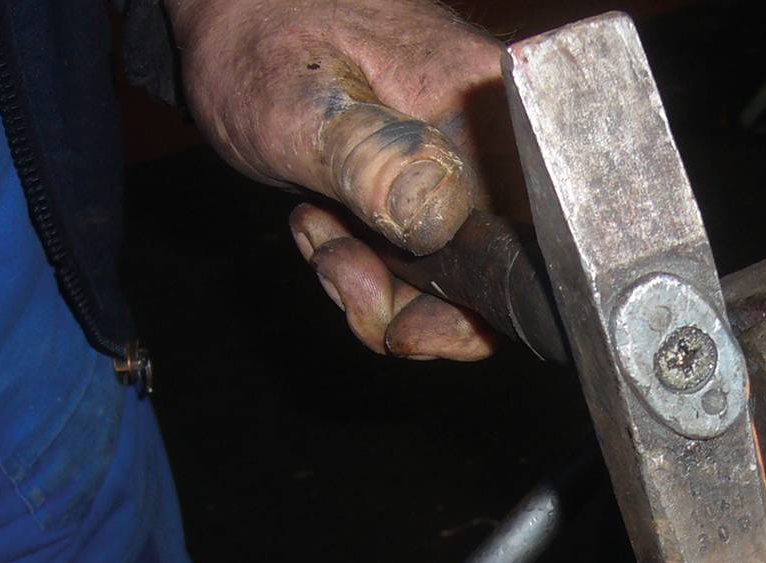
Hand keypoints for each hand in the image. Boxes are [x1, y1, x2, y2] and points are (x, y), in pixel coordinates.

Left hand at [168, 0, 523, 359]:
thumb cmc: (260, 34)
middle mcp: (496, 145)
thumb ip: (372, 161)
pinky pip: (426, 255)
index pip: (536, 245)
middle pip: (499, 274)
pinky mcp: (434, 179)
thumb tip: (440, 219)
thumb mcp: (302, 107)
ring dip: (381, 285)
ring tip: (318, 233)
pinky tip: (324, 223)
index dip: (478, 309)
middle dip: (415, 304)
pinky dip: (372, 263)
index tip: (407, 326)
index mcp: (493, 113)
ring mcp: (466, 165)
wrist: (229, 4)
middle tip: (339, 274)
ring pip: (457, 275)